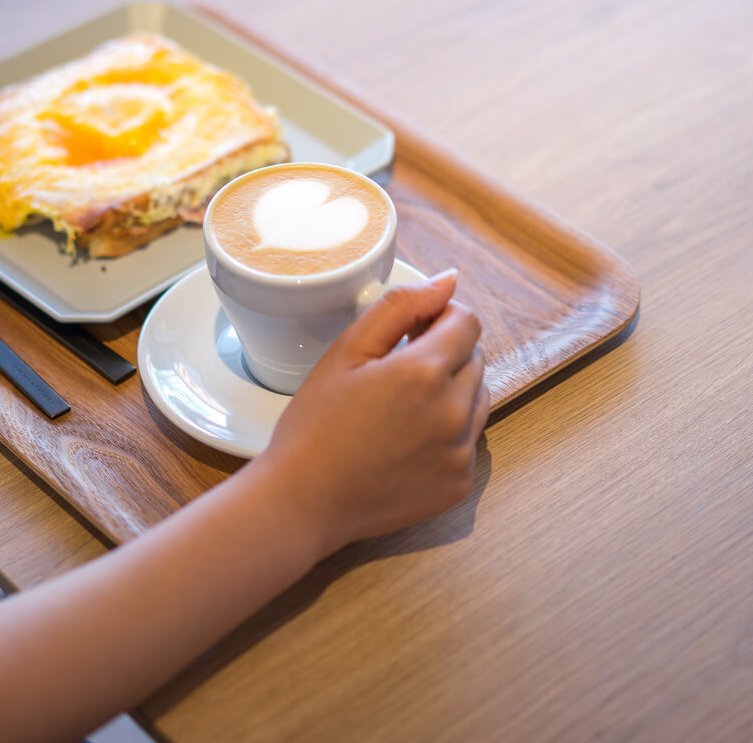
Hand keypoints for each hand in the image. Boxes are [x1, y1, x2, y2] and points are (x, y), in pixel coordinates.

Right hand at [256, 270, 489, 558]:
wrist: (303, 501)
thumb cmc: (315, 426)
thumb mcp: (345, 352)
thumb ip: (398, 307)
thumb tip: (447, 281)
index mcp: (425, 373)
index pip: (467, 323)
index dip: (439, 319)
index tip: (411, 331)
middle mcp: (454, 413)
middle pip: (476, 360)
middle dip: (444, 355)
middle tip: (394, 372)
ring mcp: (460, 453)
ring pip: (478, 400)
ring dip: (451, 393)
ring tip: (400, 408)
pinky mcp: (458, 484)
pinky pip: (467, 442)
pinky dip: (445, 434)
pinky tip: (403, 442)